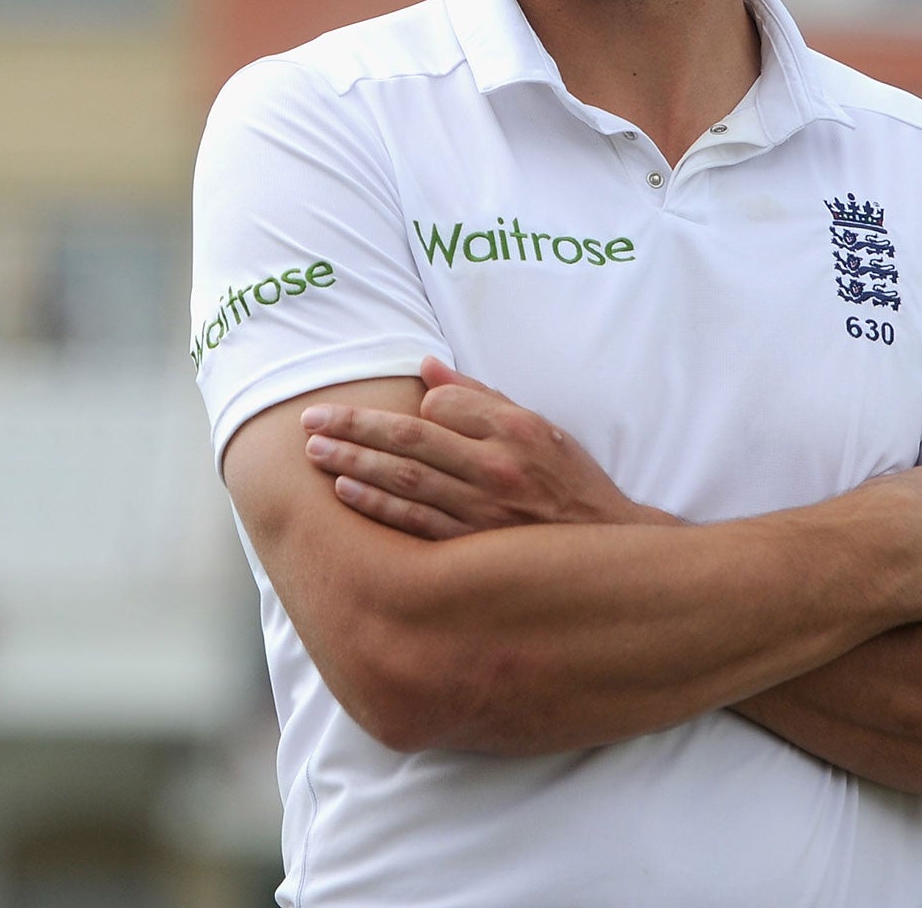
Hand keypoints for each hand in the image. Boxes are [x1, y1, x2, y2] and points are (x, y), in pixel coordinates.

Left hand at [301, 356, 666, 539]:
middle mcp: (497, 468)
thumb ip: (482, 398)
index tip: (383, 401)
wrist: (609, 552)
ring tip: (315, 449)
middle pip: (412, 438)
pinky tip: (345, 490)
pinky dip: (377, 505)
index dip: (410, 400)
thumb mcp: (540, 429)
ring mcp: (483, 512)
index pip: (444, 404)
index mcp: (516, 431)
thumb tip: (427, 368)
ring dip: (355, 461)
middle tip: (312, 417)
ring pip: (405, 480)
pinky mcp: (473, 549)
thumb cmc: (571, 485)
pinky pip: (415, 524)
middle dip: (356, 425)